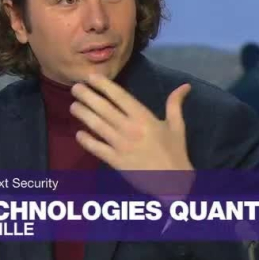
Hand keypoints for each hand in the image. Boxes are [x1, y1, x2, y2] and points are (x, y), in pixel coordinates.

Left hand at [70, 73, 194, 197]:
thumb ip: (175, 104)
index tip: (91, 77)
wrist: (174, 182)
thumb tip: (185, 86)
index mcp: (144, 118)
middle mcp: (130, 128)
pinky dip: (86, 141)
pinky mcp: (116, 161)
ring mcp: (121, 145)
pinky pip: (97, 149)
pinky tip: (78, 134)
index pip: (120, 97)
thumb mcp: (177, 126)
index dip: (104, 85)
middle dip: (88, 96)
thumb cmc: (175, 152)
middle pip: (104, 108)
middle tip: (75, 88)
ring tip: (73, 105)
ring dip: (84, 114)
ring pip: (98, 126)